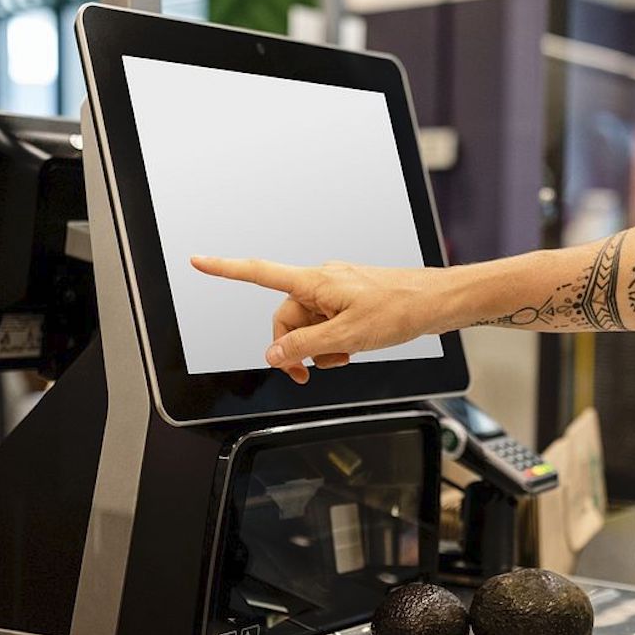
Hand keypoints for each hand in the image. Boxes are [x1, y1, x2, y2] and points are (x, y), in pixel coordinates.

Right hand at [190, 256, 456, 383]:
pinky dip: (334, 341)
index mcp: (315, 281)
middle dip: (294, 347)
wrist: (436, 303)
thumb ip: (305, 346)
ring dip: (319, 347)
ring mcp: (335, 290)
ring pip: (308, 325)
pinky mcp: (348, 300)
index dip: (225, 269)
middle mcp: (321, 281)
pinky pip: (327, 323)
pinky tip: (354, 347)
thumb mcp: (347, 336)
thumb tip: (273, 353)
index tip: (197, 261)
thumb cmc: (400, 309)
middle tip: (308, 373)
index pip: (260, 272)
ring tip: (347, 354)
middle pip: (285, 317)